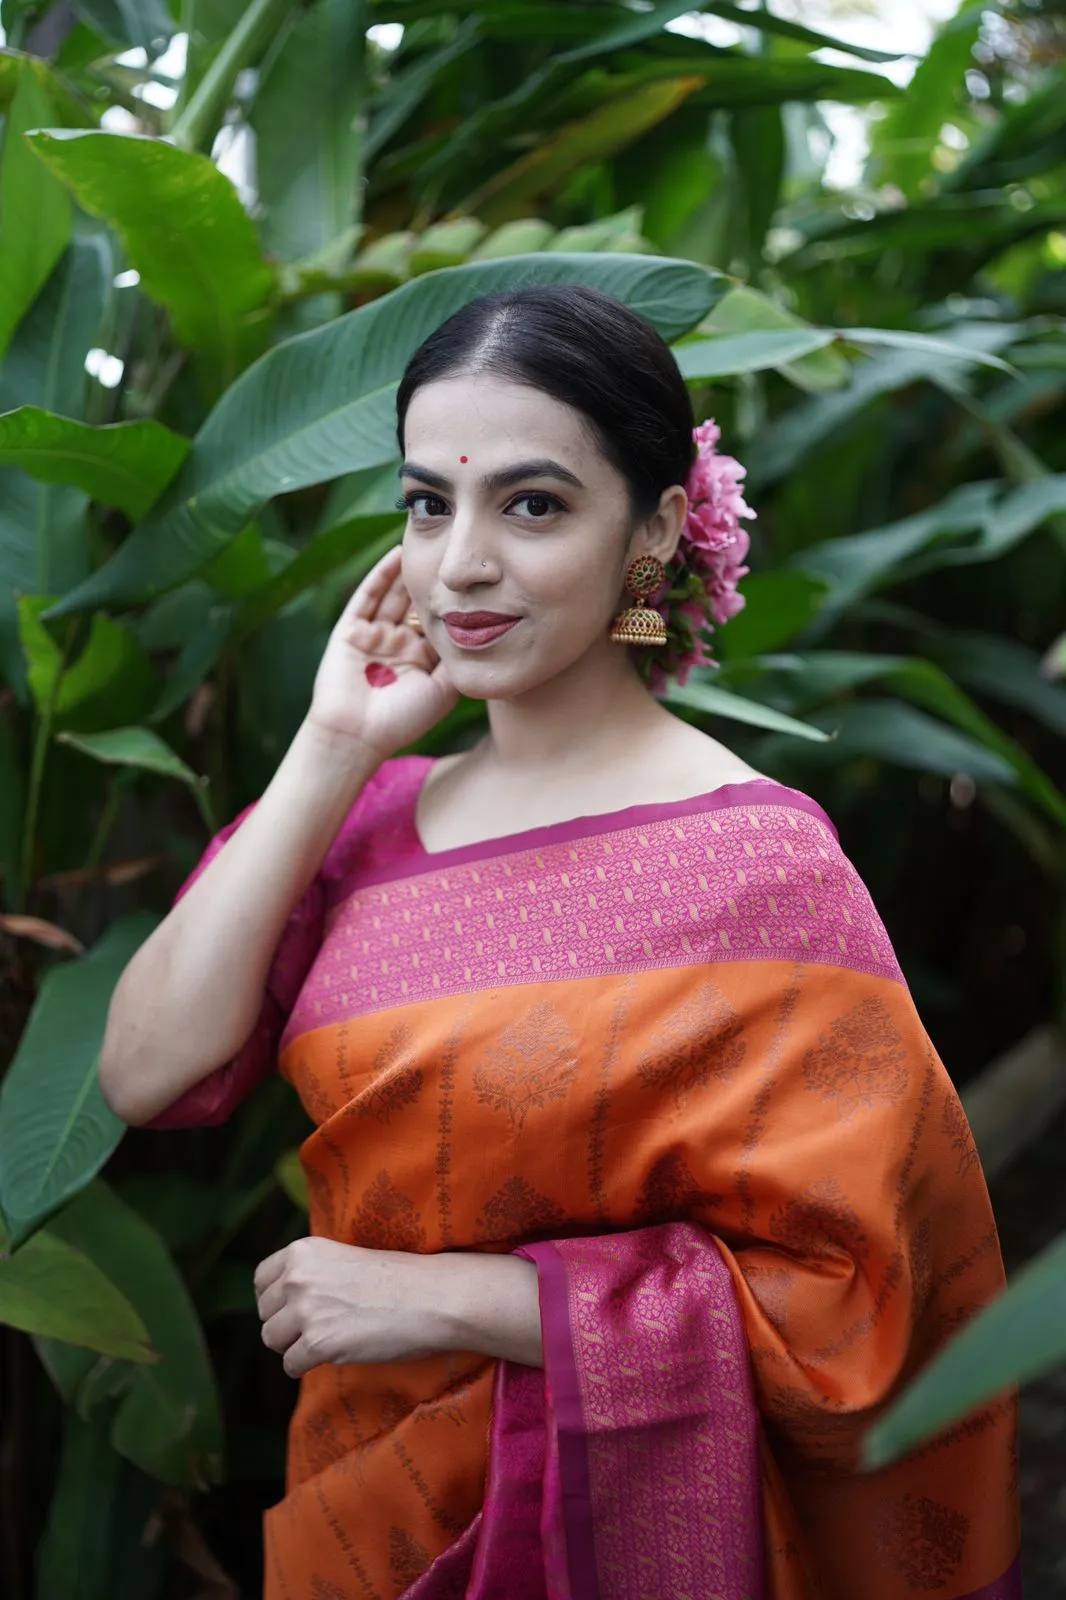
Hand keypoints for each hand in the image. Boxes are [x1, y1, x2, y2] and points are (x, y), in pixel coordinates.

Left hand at [254, 1237, 445, 1377]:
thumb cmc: (393, 1279)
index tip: (297, 1308)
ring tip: (326, 1340)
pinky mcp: (317, 1342)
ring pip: (272, 1340)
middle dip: (286, 1324)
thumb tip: (279, 1302)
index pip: (261, 1281)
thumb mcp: (341, 1259)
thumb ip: (309, 1273)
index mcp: (302, 1251)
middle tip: (319, 1326)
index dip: (276, 1299)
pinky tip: (331, 1356)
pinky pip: (290, 1365)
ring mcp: (305, 1310)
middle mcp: (297, 1277)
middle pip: (265, 1313)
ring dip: (294, 1346)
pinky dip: (305, 1366)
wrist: (428, 1296)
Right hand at [307, 545, 458, 758]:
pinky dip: (382, 574)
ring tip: (427, 542)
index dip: (457, 602)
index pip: (441, 622)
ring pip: (394, 595)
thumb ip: (459, 662)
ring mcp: (374, 636)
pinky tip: (398, 554)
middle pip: (418, 603)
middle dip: (434, 579)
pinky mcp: (351, 630)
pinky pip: (368, 596)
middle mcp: (398, 644)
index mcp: (420, 660)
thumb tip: (483, 633)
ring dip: (410, 570)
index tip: (479, 579)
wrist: (357, 736)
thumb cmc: (403, 721)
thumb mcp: (443, 691)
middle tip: (453, 551)